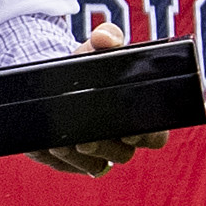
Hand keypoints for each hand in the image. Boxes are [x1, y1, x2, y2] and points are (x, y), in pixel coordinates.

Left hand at [40, 18, 173, 176]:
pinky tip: (49, 146)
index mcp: (139, 115)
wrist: (56, 77)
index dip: (147, 137)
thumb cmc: (88, 63)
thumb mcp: (97, 48)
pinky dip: (61, 160)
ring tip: (60, 142)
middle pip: (124, 154)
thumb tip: (105, 37)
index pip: (156, 137)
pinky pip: (72, 167)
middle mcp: (123, 138)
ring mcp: (99, 152)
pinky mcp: (75, 159)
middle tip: (86, 139)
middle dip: (105, 148)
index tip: (130, 131)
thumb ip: (107, 38)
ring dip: (79, 157)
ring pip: (98, 164)